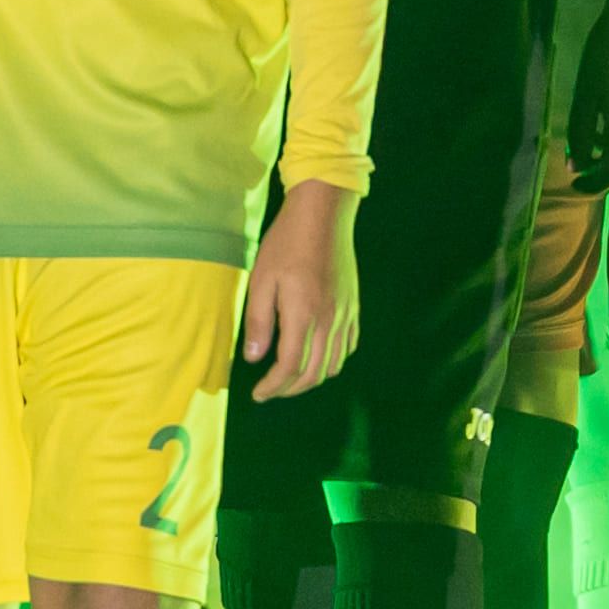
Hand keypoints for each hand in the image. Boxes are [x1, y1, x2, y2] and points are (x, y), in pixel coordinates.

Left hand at [245, 179, 358, 397]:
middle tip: (270, 390)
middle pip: (313, 373)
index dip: (273, 386)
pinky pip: (348, 346)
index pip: (290, 367)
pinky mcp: (353, 306)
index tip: (258, 393)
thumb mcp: (262, 279)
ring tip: (291, 378)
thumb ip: (259, 321)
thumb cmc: (286, 243)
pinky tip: (317, 357)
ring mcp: (345, 314)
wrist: (323, 215)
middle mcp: (328, 320)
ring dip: (311, 379)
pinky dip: (332, 361)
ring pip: (334, 364)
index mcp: (303, 315)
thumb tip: (255, 358)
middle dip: (290, 389)